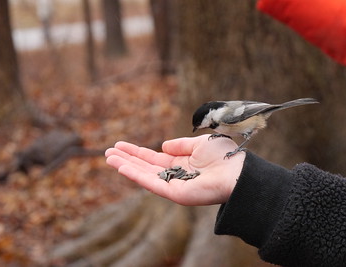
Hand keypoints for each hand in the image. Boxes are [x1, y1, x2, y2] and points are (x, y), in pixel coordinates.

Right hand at [105, 134, 245, 205]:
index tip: (120, 145)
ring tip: (109, 157)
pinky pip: (151, 183)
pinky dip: (135, 175)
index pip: (152, 158)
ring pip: (144, 175)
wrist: (237, 171)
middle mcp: (174, 175)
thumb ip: (180, 145)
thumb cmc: (223, 156)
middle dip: (126, 159)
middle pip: (144, 166)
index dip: (136, 152)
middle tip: (108, 152)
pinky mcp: (174, 194)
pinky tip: (122, 167)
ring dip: (125, 166)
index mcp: (180, 163)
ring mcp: (172, 185)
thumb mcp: (198, 144)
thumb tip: (163, 145)